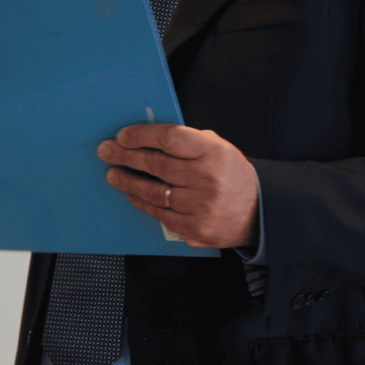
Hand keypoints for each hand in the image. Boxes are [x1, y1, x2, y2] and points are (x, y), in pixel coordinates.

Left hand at [99, 124, 258, 248]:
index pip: (170, 139)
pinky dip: (143, 202)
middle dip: (126, 156)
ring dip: (128, 182)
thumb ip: (189, 142)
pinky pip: (160, 214)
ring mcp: (200, 207)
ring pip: (153, 192)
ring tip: (113, 174)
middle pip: (156, 165)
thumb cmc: (231, 175)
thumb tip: (149, 136)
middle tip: (107, 151)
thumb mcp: (219, 148)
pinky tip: (132, 194)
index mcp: (214, 153)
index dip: (142, 135)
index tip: (123, 135)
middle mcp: (207, 179)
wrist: (257, 212)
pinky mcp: (194, 229)